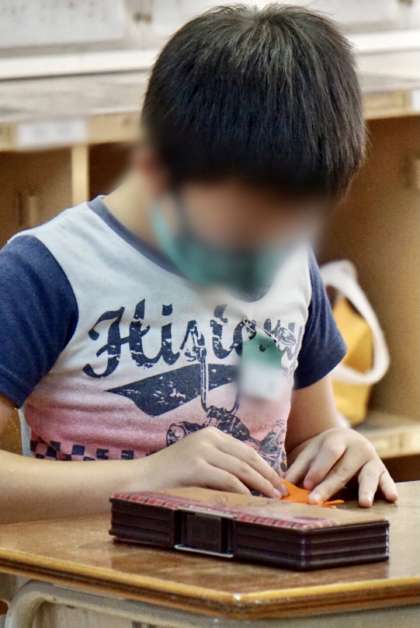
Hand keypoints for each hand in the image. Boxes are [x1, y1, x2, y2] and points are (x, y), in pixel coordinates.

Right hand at [142, 426, 285, 497]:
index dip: (264, 465)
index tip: (277, 480)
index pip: (246, 450)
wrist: (140, 478)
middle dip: (267, 475)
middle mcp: (209, 438)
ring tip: (273, 497)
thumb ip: (221, 466)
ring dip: (260, 484)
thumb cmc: (170, 475)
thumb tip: (251, 482)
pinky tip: (251, 500)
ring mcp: (202, 450)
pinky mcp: (196, 466)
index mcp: (211, 434)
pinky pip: (227, 479)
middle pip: (247, 457)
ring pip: (241, 468)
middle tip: (282, 490)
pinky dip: (242, 490)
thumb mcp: (199, 462)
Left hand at [286, 427, 397, 506]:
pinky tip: (391, 498)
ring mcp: (371, 459)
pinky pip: (387, 480)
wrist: (347, 439)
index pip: (328, 453)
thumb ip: (299, 469)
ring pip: (368, 475)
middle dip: (329, 486)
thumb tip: (282, 488)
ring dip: (366, 489)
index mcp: (336, 439)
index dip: (318, 469)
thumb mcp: (311, 454)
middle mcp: (356, 447)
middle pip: (343, 469)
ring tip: (364, 503)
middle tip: (316, 501)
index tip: (306, 486)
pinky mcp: (383, 471)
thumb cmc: (325, 452)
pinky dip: (389, 488)